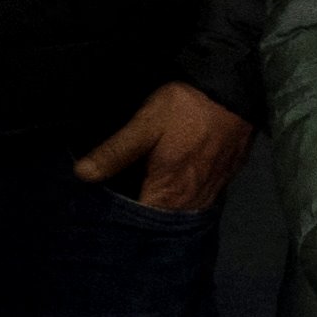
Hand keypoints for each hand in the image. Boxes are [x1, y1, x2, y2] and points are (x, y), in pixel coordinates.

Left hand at [77, 80, 257, 217]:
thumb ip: (116, 151)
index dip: (123, 223)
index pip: (143, 222)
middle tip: (117, 213)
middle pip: (163, 222)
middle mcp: (192, 199)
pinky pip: (198, 203)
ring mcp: (211, 192)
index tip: (103, 218)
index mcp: (170, 190)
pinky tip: (167, 193)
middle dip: (142, 221)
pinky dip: (181, 203)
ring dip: (162, 213)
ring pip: (182, 215)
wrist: (233, 92)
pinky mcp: (222, 181)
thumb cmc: (185, 108)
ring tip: (139, 205)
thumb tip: (82, 175)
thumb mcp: (145, 125)